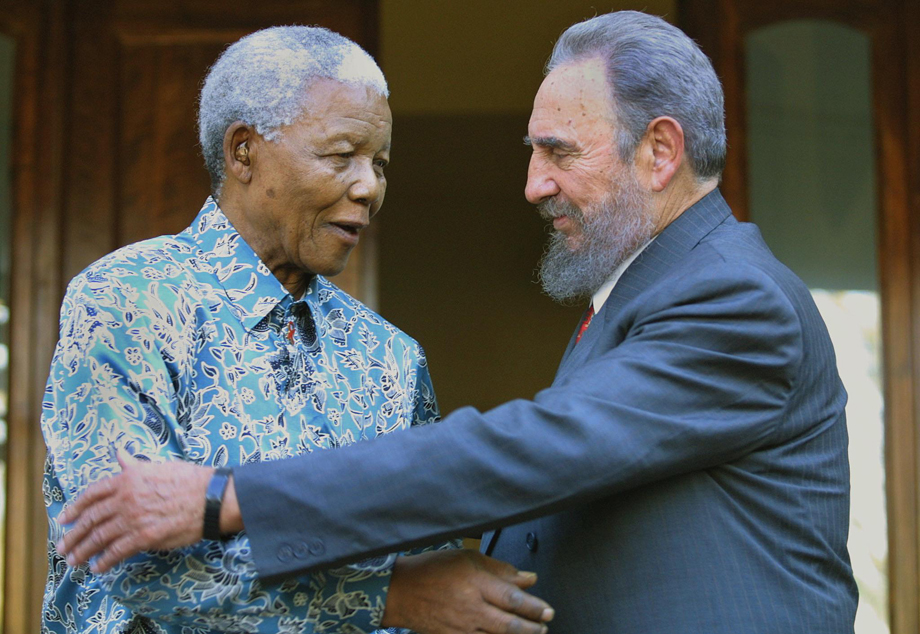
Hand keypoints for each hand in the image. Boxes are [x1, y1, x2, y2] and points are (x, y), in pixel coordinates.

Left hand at [56, 451, 234, 571]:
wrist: (211, 497)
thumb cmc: (189, 479)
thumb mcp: (159, 466)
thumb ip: (134, 465)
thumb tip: (120, 453)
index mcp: (128, 478)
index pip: (92, 494)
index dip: (75, 507)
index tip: (64, 518)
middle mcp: (125, 497)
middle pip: (91, 518)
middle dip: (74, 534)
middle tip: (63, 546)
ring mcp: (133, 518)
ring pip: (99, 537)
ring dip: (83, 551)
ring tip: (74, 560)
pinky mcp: (144, 537)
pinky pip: (117, 552)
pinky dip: (104, 561)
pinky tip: (98, 567)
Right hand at [381, 549, 553, 633]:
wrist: (401, 591)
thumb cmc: (433, 569)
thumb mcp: (468, 558)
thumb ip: (500, 569)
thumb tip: (528, 578)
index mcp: (474, 582)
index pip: (512, 598)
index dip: (533, 607)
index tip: (548, 609)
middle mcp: (470, 607)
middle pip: (509, 624)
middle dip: (532, 627)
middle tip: (545, 625)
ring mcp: (462, 627)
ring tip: (534, 633)